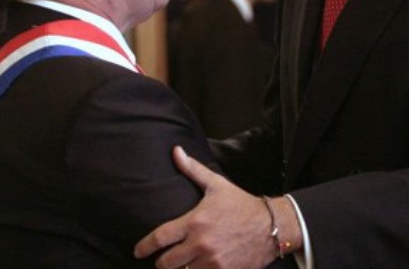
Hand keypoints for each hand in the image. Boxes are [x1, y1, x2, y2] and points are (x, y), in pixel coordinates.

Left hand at [134, 146, 277, 268]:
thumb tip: (176, 151)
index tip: (137, 251)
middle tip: (161, 258)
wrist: (271, 227)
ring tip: (178, 265)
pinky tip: (195, 268)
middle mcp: (200, 244)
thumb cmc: (241, 204)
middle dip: (161, 262)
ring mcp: (212, 262)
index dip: (144, 246)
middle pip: (166, 263)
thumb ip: (193, 169)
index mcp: (195, 222)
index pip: (160, 238)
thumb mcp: (217, 184)